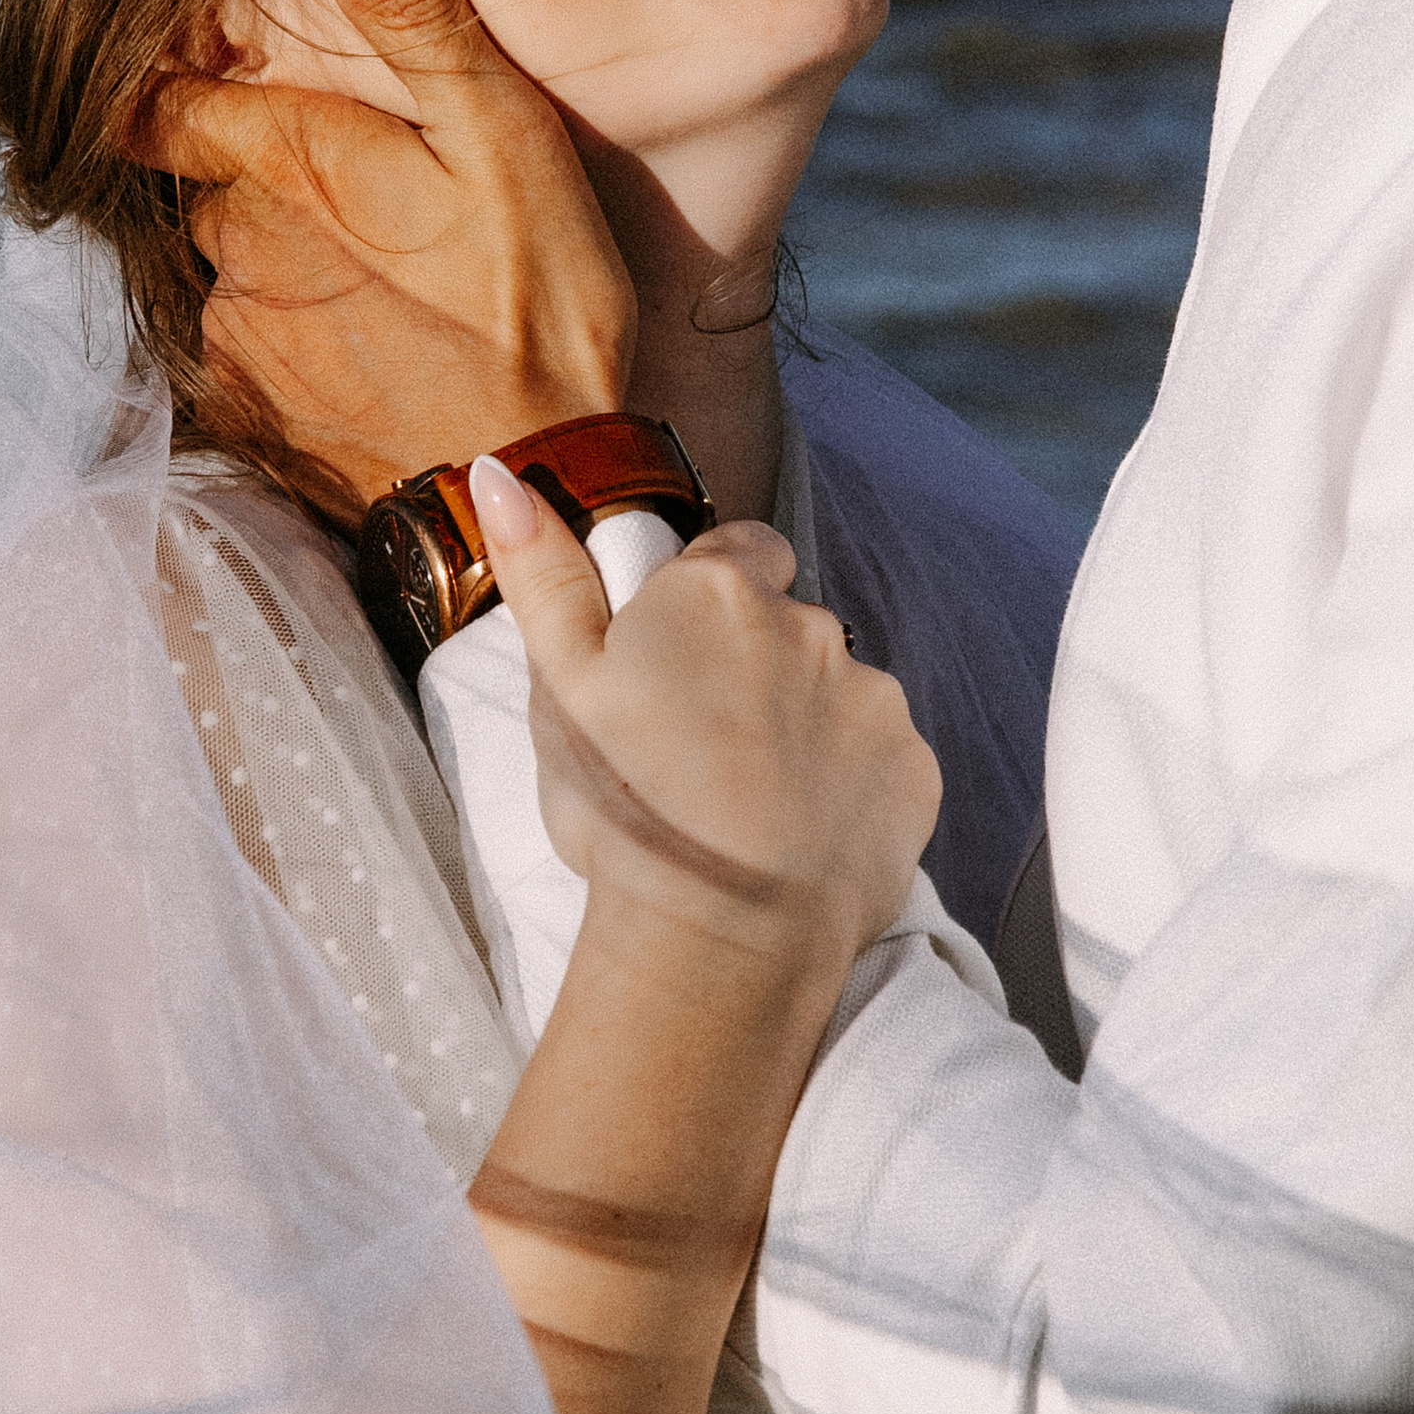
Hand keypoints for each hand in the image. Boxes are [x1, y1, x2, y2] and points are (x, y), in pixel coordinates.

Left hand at [138, 0, 635, 518]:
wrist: (535, 487)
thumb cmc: (538, 305)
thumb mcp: (503, 135)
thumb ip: (416, 15)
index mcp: (288, 164)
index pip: (162, 103)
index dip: (175, 84)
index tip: (211, 77)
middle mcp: (237, 250)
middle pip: (216, 188)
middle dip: (270, 182)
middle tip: (372, 197)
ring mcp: (241, 342)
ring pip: (237, 273)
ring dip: (290, 269)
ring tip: (394, 288)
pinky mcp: (258, 422)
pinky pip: (251, 359)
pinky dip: (299, 349)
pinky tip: (377, 358)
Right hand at [461, 480, 940, 1413]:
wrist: (720, 941)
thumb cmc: (625, 811)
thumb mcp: (557, 686)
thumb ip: (541, 572)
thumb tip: (498, 473)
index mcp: (721, 595)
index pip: (741, 552)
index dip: (712, 601)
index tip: (683, 664)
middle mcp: (814, 626)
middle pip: (790, 631)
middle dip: (757, 675)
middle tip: (700, 754)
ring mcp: (875, 700)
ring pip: (838, 696)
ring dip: (806, 731)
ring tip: (750, 808)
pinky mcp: (916, 772)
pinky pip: (881, 763)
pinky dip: (849, 789)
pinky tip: (798, 838)